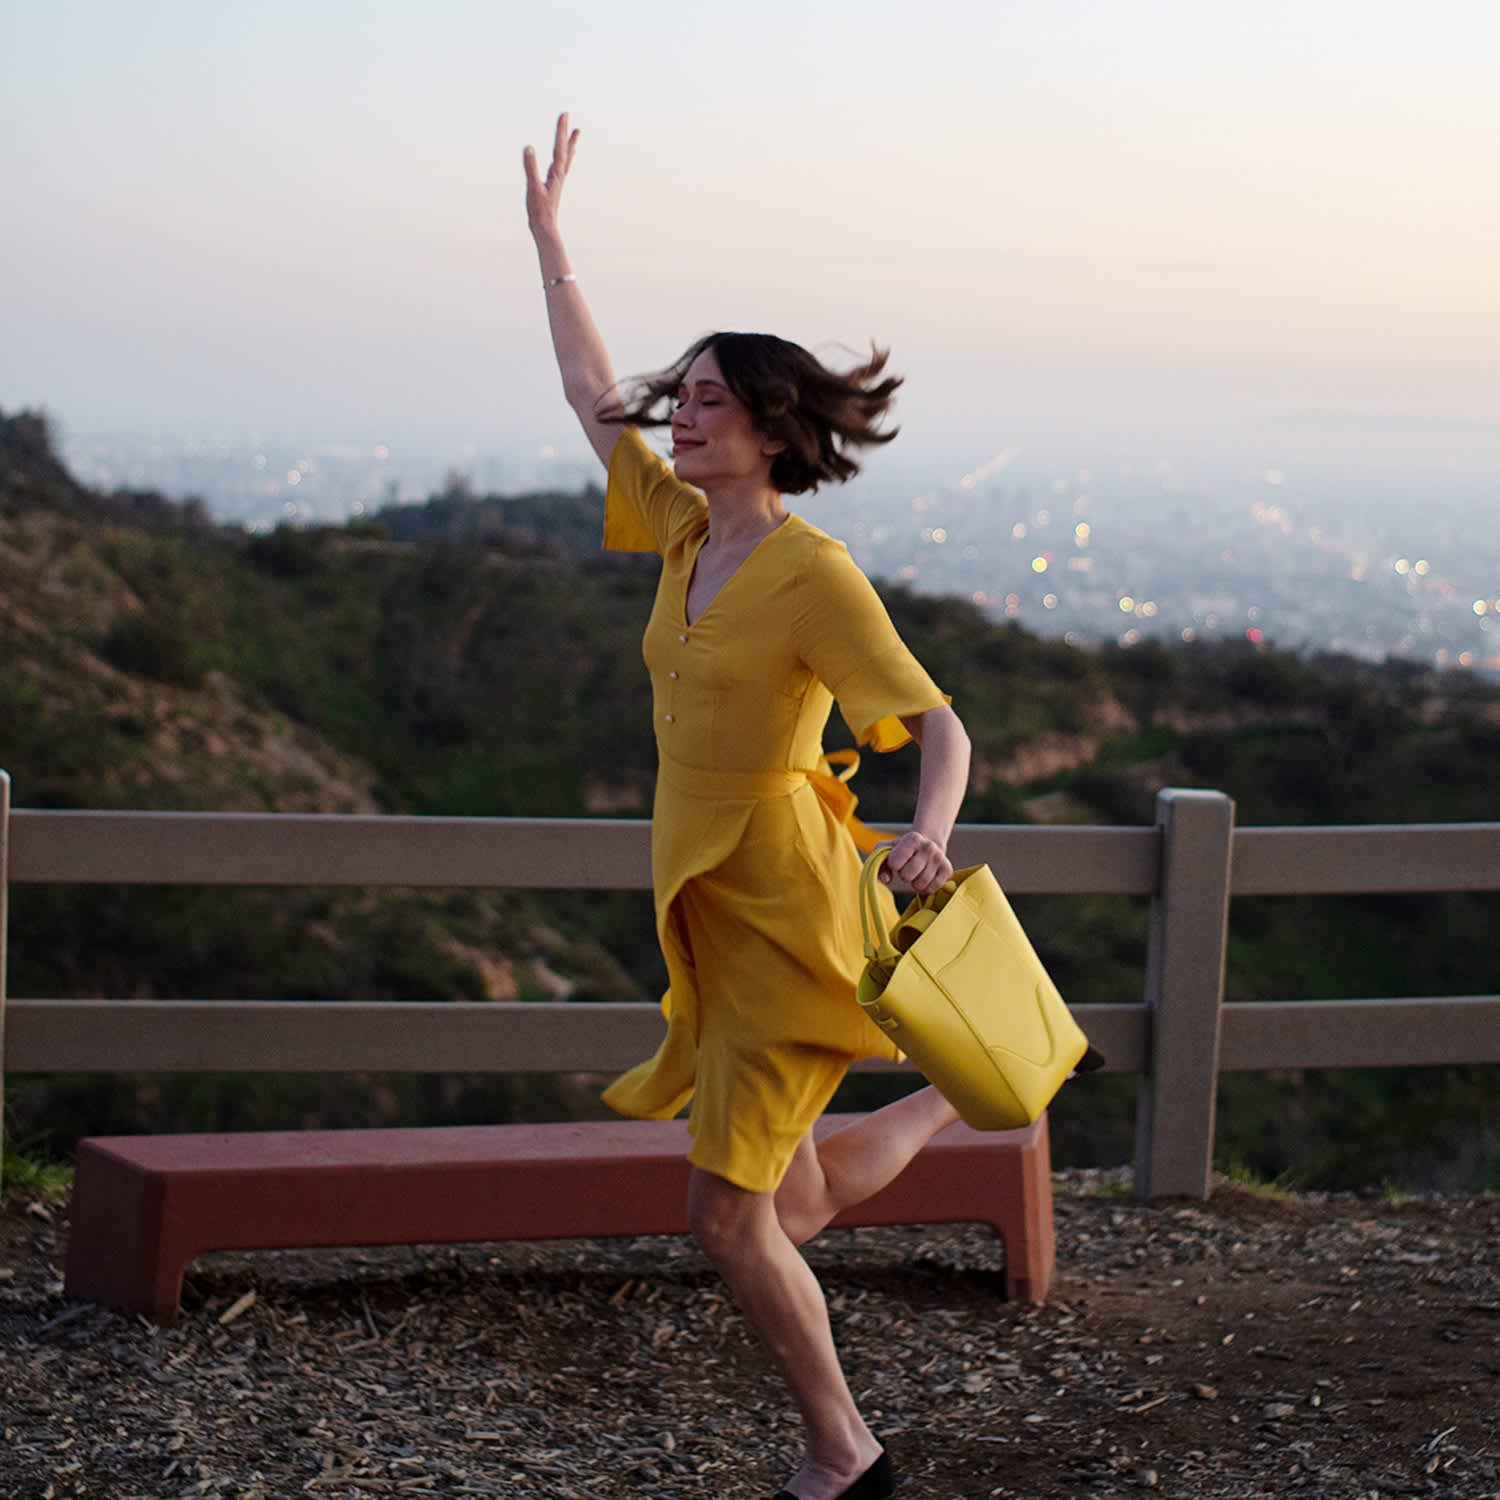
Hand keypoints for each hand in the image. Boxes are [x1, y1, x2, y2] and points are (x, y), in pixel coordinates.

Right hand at [523, 112, 579, 236]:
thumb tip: (529, 148)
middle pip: (566, 152)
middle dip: (567, 136)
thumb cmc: (539, 210)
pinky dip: (564, 160)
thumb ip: (530, 167)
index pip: (559, 147)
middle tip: (574, 123)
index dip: (560, 130)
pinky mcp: (553, 187)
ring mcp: (557, 181)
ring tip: (575, 136)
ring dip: (569, 147)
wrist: (545, 228)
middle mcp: (559, 176)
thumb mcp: (533, 187)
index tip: (564, 115)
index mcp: (556, 174)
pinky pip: (561, 168)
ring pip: (566, 159)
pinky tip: (561, 161)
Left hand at [877, 831, 952, 895]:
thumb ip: (879, 863)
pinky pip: (932, 889)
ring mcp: (940, 858)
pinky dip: (925, 888)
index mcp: (913, 838)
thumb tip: (885, 880)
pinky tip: (925, 878)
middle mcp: (929, 846)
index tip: (897, 860)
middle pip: (907, 875)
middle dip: (904, 875)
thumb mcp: (886, 850)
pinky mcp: (948, 870)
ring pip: (920, 884)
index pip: (895, 863)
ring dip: (915, 883)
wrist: (926, 847)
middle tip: (907, 869)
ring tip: (916, 874)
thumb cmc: (902, 850)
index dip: (893, 865)